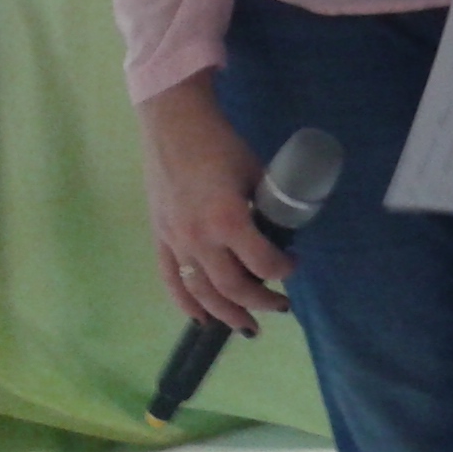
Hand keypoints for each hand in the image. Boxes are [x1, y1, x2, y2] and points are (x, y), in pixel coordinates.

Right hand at [133, 72, 293, 333]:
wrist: (174, 125)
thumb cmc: (221, 144)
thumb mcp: (255, 172)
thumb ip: (268, 203)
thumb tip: (285, 224)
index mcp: (229, 221)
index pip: (263, 263)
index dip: (284, 270)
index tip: (293, 265)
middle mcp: (200, 240)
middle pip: (234, 289)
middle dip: (262, 302)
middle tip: (282, 305)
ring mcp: (176, 242)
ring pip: (202, 294)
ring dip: (227, 314)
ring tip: (248, 326)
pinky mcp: (159, 238)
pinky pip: (171, 282)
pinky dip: (187, 305)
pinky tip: (203, 320)